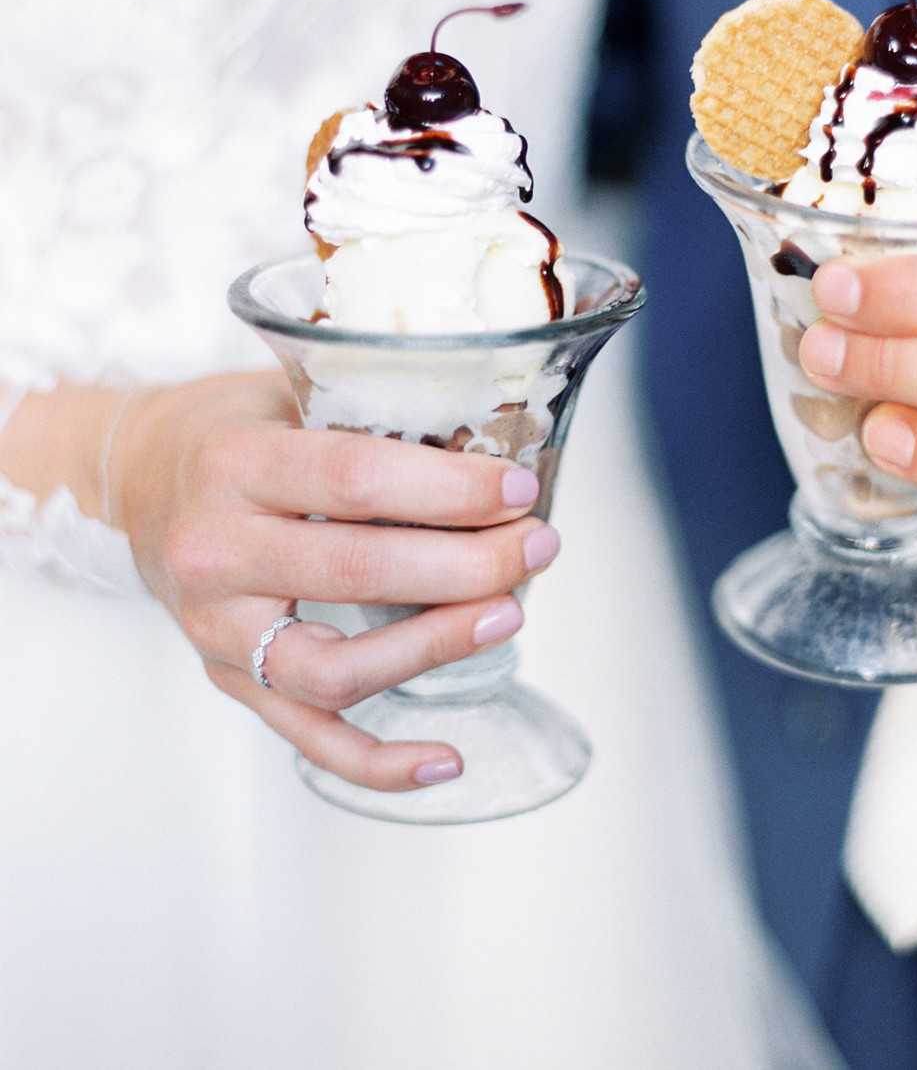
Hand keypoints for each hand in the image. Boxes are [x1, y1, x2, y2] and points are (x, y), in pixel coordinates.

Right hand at [112, 371, 559, 789]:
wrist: (139, 479)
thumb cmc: (234, 430)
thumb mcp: (289, 394)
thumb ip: (375, 417)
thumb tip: (497, 449)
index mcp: (233, 463)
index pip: (356, 478)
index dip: (449, 489)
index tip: (518, 492)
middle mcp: (214, 551)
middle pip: (358, 571)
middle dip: (468, 564)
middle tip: (536, 546)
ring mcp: (218, 629)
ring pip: (336, 669)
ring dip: (435, 647)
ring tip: (508, 615)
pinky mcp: (231, 679)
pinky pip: (308, 738)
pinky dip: (379, 762)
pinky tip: (446, 757)